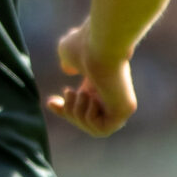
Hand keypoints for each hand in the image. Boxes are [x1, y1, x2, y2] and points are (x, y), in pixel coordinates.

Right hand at [46, 22, 137, 137]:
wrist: (100, 47)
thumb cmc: (84, 46)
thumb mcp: (68, 52)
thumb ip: (69, 63)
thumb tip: (69, 70)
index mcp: (102, 84)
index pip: (86, 107)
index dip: (66, 110)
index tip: (50, 102)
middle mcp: (114, 96)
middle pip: (86, 121)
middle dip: (70, 111)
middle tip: (69, 91)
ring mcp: (122, 103)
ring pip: (92, 128)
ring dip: (78, 112)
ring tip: (83, 93)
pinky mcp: (125, 110)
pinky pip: (102, 130)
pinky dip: (90, 116)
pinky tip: (94, 99)